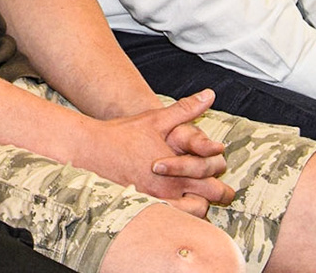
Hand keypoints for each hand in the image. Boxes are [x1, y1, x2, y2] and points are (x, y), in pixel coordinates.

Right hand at [71, 90, 231, 215]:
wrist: (91, 150)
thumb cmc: (123, 134)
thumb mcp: (156, 119)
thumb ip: (186, 109)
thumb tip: (209, 95)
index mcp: (176, 170)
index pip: (210, 177)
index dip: (219, 173)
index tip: (220, 169)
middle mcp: (168, 191)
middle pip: (206, 201)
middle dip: (218, 195)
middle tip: (224, 193)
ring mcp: (155, 203)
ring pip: (190, 215)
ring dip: (199, 208)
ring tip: (201, 199)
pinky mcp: (142, 209)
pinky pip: (170, 220)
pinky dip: (180, 216)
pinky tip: (179, 208)